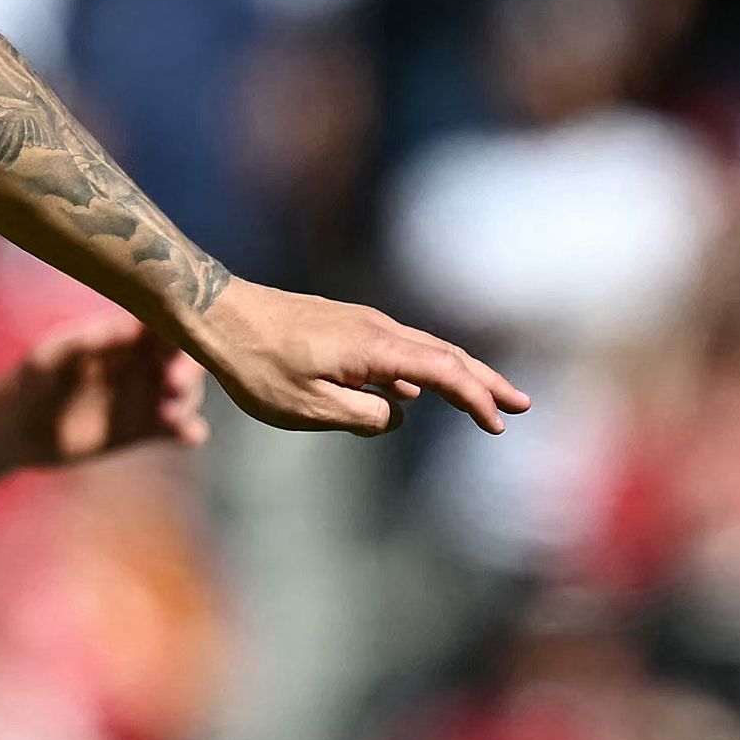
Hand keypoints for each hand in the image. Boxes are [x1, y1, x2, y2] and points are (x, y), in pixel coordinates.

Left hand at [0, 318, 210, 468]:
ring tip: (168, 414)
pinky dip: (188, 431)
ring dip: (187, 400)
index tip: (185, 334)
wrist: (15, 430)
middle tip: (172, 382)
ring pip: (187, 393)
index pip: (165, 319)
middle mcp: (143, 360)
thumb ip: (87, 342)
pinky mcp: (144, 429)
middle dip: (188, 366)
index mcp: (124, 333)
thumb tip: (131, 327)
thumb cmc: (29, 381)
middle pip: (186, 356)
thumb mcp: (49, 357)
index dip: (183, 322)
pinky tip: (189, 435)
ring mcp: (147, 395)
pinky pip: (176, 429)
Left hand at [182, 277, 528, 437]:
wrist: (218, 314)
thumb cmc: (256, 364)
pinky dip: (418, 370)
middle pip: (446, 355)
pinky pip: (395, 350)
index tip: (497, 425)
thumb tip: (396, 413)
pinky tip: (413, 392)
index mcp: (375, 348)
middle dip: (486, 381)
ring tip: (481, 400)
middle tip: (522, 405)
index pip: (443, 373)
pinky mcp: (344, 327)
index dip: (475, 399)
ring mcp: (362, 324)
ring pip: (423, 350)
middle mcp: (378, 329)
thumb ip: (362, 416)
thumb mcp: (307, 407)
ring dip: (457, 374)